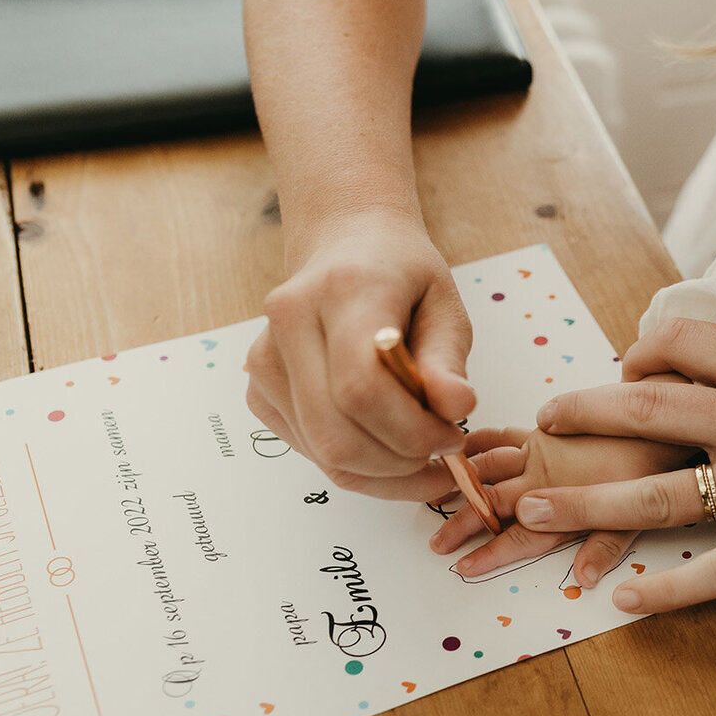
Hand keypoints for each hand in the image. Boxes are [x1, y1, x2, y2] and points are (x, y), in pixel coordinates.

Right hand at [245, 210, 476, 499]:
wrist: (347, 245)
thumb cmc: (402, 276)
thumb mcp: (444, 306)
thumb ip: (448, 360)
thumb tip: (457, 408)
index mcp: (343, 291)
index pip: (362, 387)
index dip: (412, 430)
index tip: (452, 435)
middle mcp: (289, 322)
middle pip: (336, 432)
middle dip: (399, 461)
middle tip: (440, 449)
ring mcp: (264, 359)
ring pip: (322, 451)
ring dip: (382, 470)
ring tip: (420, 446)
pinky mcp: (258, 390)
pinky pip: (309, 450)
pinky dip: (357, 463)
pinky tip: (386, 440)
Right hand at [432, 425, 693, 588]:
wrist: (664, 417)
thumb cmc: (654, 469)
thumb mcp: (638, 516)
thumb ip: (605, 545)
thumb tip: (582, 579)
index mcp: (562, 499)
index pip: (519, 534)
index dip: (490, 552)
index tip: (463, 567)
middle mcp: (543, 474)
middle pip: (492, 503)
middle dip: (462, 524)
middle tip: (437, 544)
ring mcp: (540, 449)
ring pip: (487, 468)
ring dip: (461, 485)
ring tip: (434, 499)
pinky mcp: (546, 429)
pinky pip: (503, 435)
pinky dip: (478, 442)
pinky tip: (461, 447)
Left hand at [521, 319, 715, 612]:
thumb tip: (710, 381)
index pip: (680, 340)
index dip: (638, 352)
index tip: (621, 370)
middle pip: (646, 410)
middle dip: (579, 416)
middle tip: (540, 425)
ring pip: (660, 495)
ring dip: (587, 503)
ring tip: (534, 509)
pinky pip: (715, 572)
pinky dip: (666, 589)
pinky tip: (627, 597)